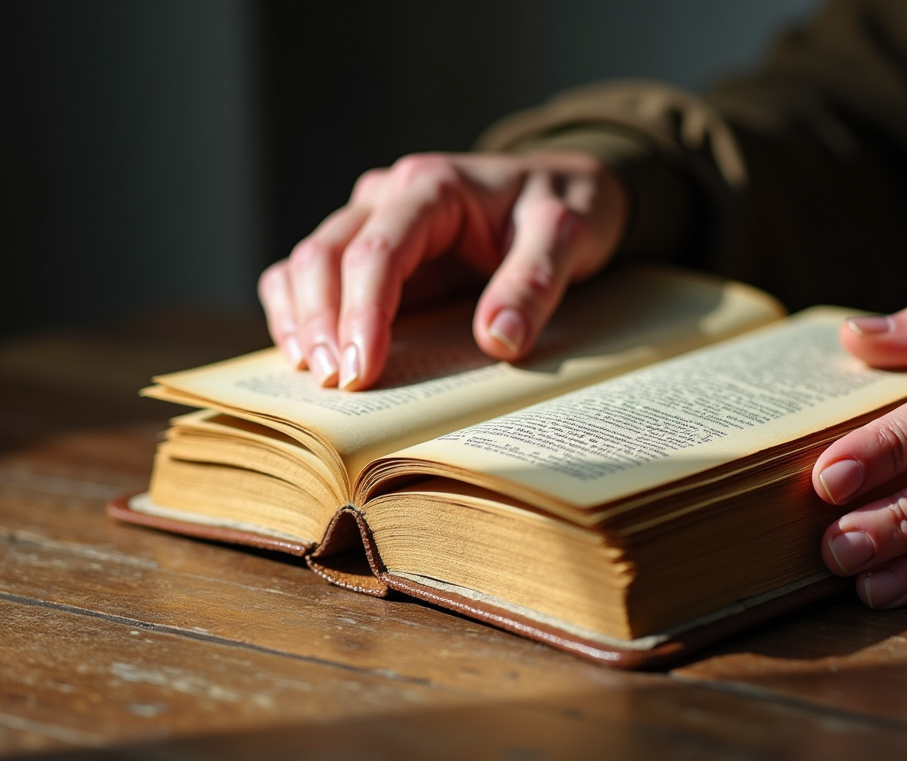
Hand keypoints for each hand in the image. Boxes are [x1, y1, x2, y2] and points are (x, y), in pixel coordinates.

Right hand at [258, 151, 626, 389]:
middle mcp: (388, 197)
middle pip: (325, 256)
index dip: (362, 312)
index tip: (363, 371)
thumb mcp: (568, 235)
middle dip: (322, 325)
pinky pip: (310, 275)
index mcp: (432, 187)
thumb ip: (536, 282)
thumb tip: (499, 340)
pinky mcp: (368, 250)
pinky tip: (305, 355)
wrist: (563, 187)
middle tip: (337, 385)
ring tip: (318, 377)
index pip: (378, 249)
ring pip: (306, 265)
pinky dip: (297, 313)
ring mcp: (371, 222)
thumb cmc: (563, 205)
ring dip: (302, 322)